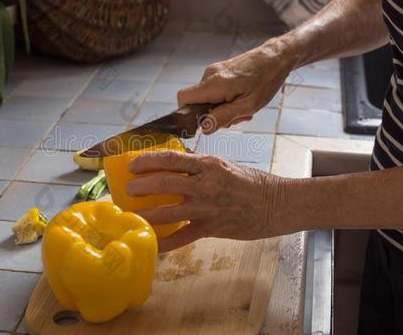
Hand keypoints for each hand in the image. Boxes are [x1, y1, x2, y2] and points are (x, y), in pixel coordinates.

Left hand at [126, 151, 290, 252]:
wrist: (275, 204)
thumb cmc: (251, 183)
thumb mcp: (224, 165)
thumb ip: (200, 163)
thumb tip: (177, 158)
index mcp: (208, 165)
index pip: (171, 159)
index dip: (147, 161)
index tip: (132, 165)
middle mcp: (205, 184)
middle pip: (164, 183)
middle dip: (141, 186)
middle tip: (127, 190)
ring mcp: (207, 207)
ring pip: (168, 211)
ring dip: (146, 213)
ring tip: (133, 214)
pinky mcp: (211, 228)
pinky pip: (182, 237)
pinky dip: (165, 243)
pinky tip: (152, 245)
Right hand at [178, 40, 293, 133]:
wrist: (275, 58)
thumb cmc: (266, 80)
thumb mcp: (247, 105)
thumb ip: (223, 117)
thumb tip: (204, 128)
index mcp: (214, 83)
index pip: (183, 99)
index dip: (188, 114)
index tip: (204, 122)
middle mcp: (210, 75)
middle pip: (195, 101)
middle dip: (211, 114)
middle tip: (235, 117)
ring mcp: (214, 71)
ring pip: (206, 97)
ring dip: (221, 108)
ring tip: (242, 108)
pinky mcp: (219, 71)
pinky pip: (214, 90)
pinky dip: (225, 99)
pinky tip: (241, 100)